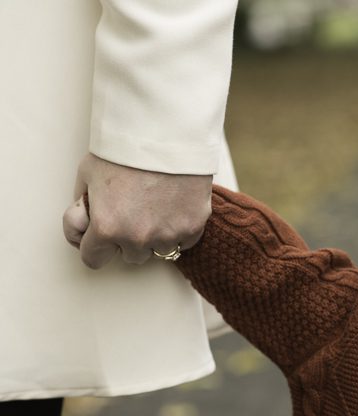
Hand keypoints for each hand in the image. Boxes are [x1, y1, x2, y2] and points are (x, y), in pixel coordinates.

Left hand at [62, 153, 212, 268]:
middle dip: (128, 239)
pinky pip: (183, 241)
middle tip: (133, 213)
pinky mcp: (193, 227)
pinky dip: (178, 229)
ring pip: (158, 252)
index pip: (92, 259)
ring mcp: (168, 235)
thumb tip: (84, 227)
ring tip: (156, 209)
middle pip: (130, 256)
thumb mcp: (87, 175)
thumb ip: (84, 207)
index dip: (93, 246)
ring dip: (155, 237)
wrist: (166, 134)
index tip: (99, 236)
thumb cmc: (124, 151)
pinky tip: (174, 207)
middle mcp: (137, 238)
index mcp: (106, 227)